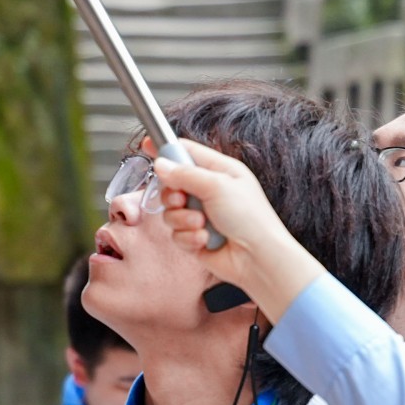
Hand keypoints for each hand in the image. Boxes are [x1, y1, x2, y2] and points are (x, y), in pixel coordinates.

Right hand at [148, 138, 326, 322]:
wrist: (258, 259)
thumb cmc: (250, 219)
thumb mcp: (218, 186)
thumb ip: (186, 174)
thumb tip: (161, 164)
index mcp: (220, 172)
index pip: (187, 152)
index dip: (166, 149)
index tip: (147, 145)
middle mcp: (210, 192)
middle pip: (171, 184)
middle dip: (172, 195)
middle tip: (184, 200)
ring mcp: (202, 215)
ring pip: (170, 212)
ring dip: (183, 219)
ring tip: (202, 224)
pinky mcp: (196, 237)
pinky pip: (176, 234)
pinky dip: (189, 238)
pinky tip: (206, 240)